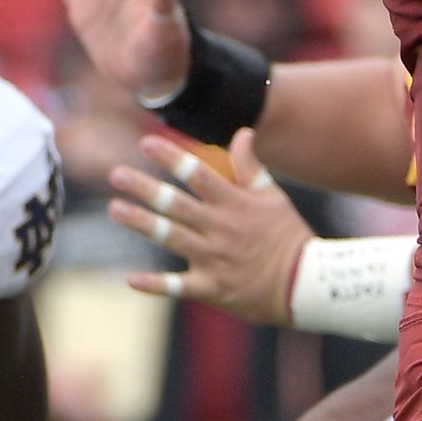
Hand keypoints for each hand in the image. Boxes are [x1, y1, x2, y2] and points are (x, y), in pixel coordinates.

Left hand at [108, 129, 312, 326]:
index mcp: (234, 204)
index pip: (197, 174)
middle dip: (145, 188)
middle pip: (176, 204)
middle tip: (116, 174)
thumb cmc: (288, 235)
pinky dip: (155, 285)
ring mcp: (214, 259)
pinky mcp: (212, 288)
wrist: (306, 284)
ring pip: (172, 238)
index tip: (146, 143)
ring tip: (115, 209)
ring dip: (142, 223)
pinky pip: (179, 287)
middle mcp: (220, 229)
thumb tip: (243, 132)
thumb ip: (251, 166)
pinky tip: (131, 279)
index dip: (171, 157)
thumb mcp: (273, 196)